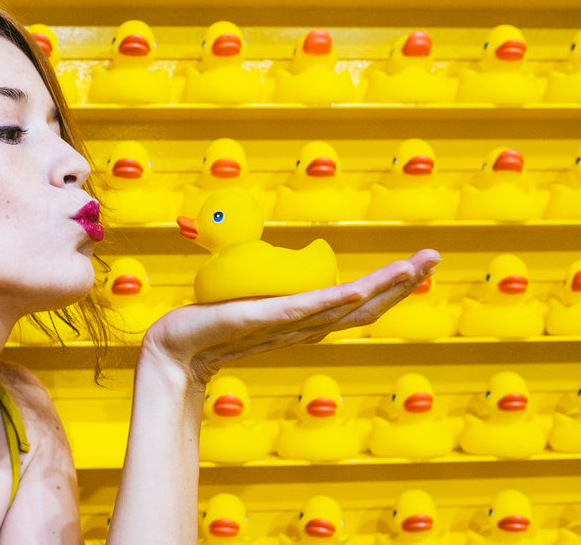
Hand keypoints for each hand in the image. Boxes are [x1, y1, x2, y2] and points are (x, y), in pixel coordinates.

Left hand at [141, 249, 440, 385]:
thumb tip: (279, 277)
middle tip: (434, 255)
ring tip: (413, 266)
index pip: (357, 305)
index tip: (421, 264)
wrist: (173, 350)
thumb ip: (269, 297)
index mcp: (303, 323)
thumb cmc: (207, 328)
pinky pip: (302, 310)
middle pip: (364, 308)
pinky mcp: (260, 320)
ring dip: (382, 286)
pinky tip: (357, 290)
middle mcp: (302, 328)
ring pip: (343, 307)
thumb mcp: (249, 304)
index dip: (391, 287)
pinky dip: (332, 300)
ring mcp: (284, 325)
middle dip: (401, 281)